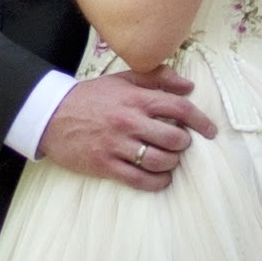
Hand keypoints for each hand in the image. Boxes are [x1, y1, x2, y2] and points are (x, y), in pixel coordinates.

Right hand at [38, 69, 217, 190]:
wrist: (51, 116)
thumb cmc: (91, 98)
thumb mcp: (121, 80)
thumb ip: (156, 78)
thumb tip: (187, 86)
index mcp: (135, 98)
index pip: (179, 108)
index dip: (200, 121)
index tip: (210, 131)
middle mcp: (129, 121)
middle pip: (174, 138)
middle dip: (184, 144)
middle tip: (180, 144)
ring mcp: (117, 145)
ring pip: (160, 161)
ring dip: (172, 163)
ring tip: (169, 160)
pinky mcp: (106, 165)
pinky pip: (142, 180)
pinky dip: (158, 182)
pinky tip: (161, 178)